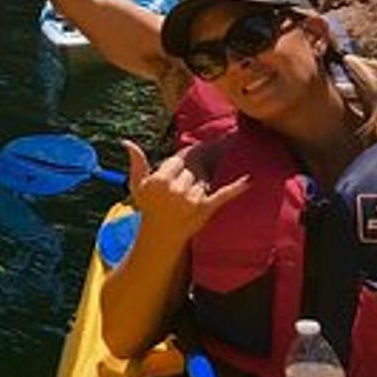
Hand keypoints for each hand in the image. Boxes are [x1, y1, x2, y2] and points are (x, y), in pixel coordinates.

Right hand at [123, 141, 250, 242]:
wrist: (161, 234)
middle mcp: (176, 189)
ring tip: (189, 198)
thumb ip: (136, 162)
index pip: (177, 161)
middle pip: (191, 170)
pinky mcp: (206, 209)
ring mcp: (191, 199)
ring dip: (201, 184)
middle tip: (183, 188)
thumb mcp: (137, 184)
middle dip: (190, 175)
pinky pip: (223, 195)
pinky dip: (236, 188)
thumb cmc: (148, 207)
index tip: (177, 172)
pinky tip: (248, 179)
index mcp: (159, 180)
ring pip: (203, 180)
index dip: (178, 166)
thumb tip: (127, 141)